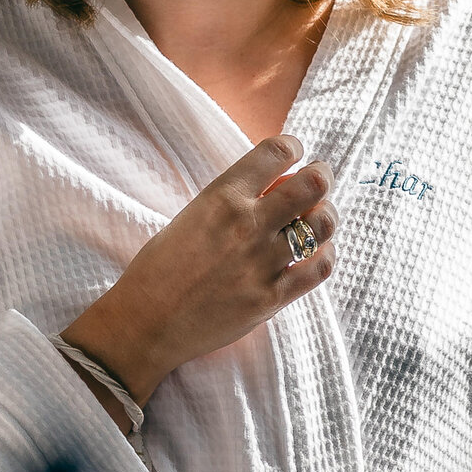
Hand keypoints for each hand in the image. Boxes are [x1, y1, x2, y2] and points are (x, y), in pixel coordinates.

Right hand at [61, 134, 338, 406]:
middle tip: (320, 178)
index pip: (276, 152)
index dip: (294, 147)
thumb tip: (272, 183)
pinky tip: (318, 252)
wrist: (144, 324)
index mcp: (222, 197)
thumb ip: (231, 199)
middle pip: (312, 184)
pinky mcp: (271, 298)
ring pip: (322, 225)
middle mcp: (247, 225)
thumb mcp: (191, 215)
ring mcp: (262, 262)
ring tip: (318, 217)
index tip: (296, 154)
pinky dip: (326, 254)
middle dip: (322, 175)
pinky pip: (319, 268)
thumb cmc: (160, 268)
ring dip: (326, 215)